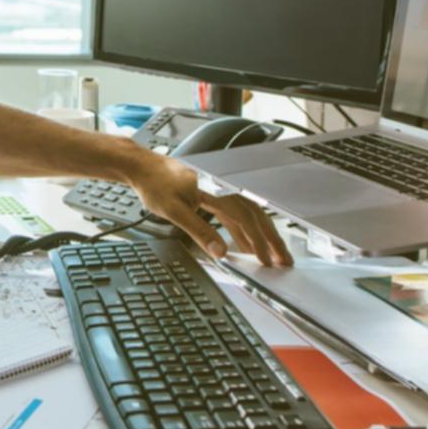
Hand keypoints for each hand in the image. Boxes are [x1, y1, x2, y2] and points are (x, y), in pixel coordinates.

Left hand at [124, 154, 291, 265]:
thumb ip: (199, 231)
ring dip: (260, 236)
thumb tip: (219, 251)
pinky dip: (243, 230)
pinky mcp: (213, 194)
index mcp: (218, 189)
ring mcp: (220, 190)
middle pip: (256, 215)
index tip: (266, 261)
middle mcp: (224, 188)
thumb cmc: (155, 183)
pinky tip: (245, 245)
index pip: (246, 219)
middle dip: (272, 239)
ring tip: (271, 256)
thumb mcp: (174, 211)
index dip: (258, 241)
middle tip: (284, 260)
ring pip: (248, 215)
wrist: (143, 167)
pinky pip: (235, 213)